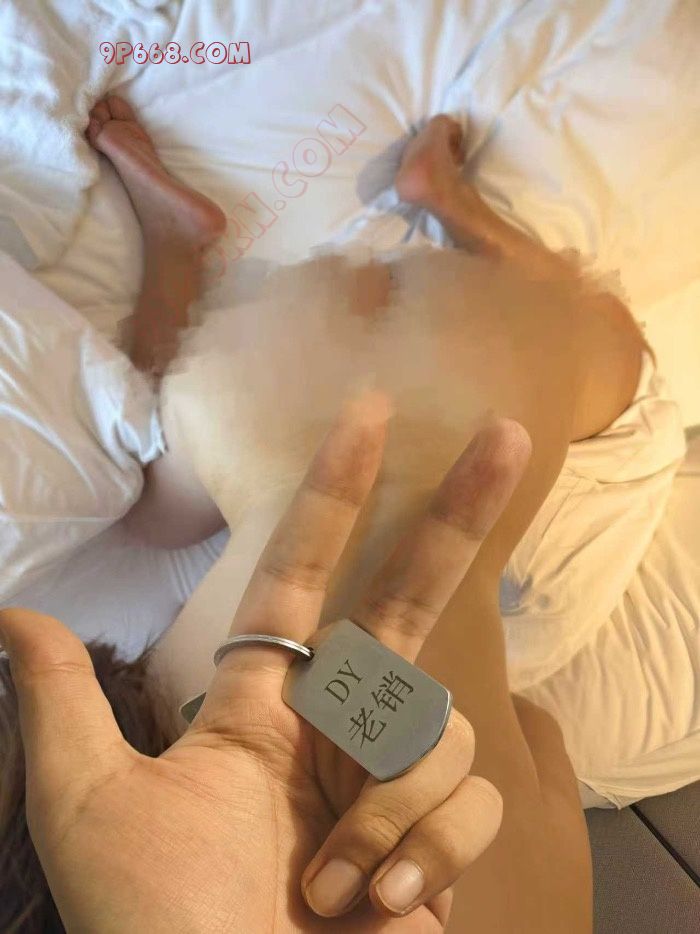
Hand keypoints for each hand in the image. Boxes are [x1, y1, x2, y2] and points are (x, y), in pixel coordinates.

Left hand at [0, 395, 529, 932]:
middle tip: (506, 434)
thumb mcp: (95, 813)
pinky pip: (467, 797)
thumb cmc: (160, 931)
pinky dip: (422, 851)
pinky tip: (379, 908)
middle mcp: (337, 727)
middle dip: (457, 514)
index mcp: (263, 706)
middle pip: (412, 596)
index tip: (366, 415)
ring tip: (328, 886)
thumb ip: (64, 705)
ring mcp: (394, 779)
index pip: (301, 573)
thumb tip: (12, 612)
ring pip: (434, 721)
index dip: (333, 491)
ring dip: (385, 804)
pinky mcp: (443, 834)